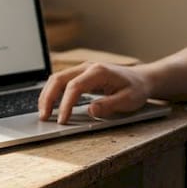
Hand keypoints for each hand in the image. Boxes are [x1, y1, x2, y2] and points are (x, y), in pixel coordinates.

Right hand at [38, 62, 152, 123]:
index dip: (65, 104)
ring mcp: (83, 70)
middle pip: (59, 79)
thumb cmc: (136, 89)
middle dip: (48, 98)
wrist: (142, 79)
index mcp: (98, 72)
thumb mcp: (129, 100)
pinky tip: (50, 105)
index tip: (62, 119)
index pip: (74, 87)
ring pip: (57, 79)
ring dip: (47, 95)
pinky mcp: (81, 75)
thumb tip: (90, 110)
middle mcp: (88, 67)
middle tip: (44, 117)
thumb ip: (110, 105)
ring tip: (43, 113)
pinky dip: (53, 93)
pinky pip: (62, 82)